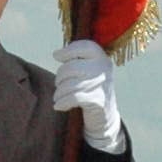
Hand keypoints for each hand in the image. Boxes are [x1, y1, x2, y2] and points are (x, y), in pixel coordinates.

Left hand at [52, 38, 123, 153]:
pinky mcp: (98, 100)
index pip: (84, 47)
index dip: (68, 50)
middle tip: (58, 84)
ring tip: (58, 97)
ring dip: (59, 93)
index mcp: (101, 58)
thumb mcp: (87, 70)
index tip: (58, 56)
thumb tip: (56, 54)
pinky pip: (73, 98)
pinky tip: (59, 106)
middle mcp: (103, 69)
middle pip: (71, 67)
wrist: (105, 115)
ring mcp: (102, 85)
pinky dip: (63, 103)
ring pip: (70, 84)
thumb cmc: (90, 89)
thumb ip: (75, 60)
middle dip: (60, 77)